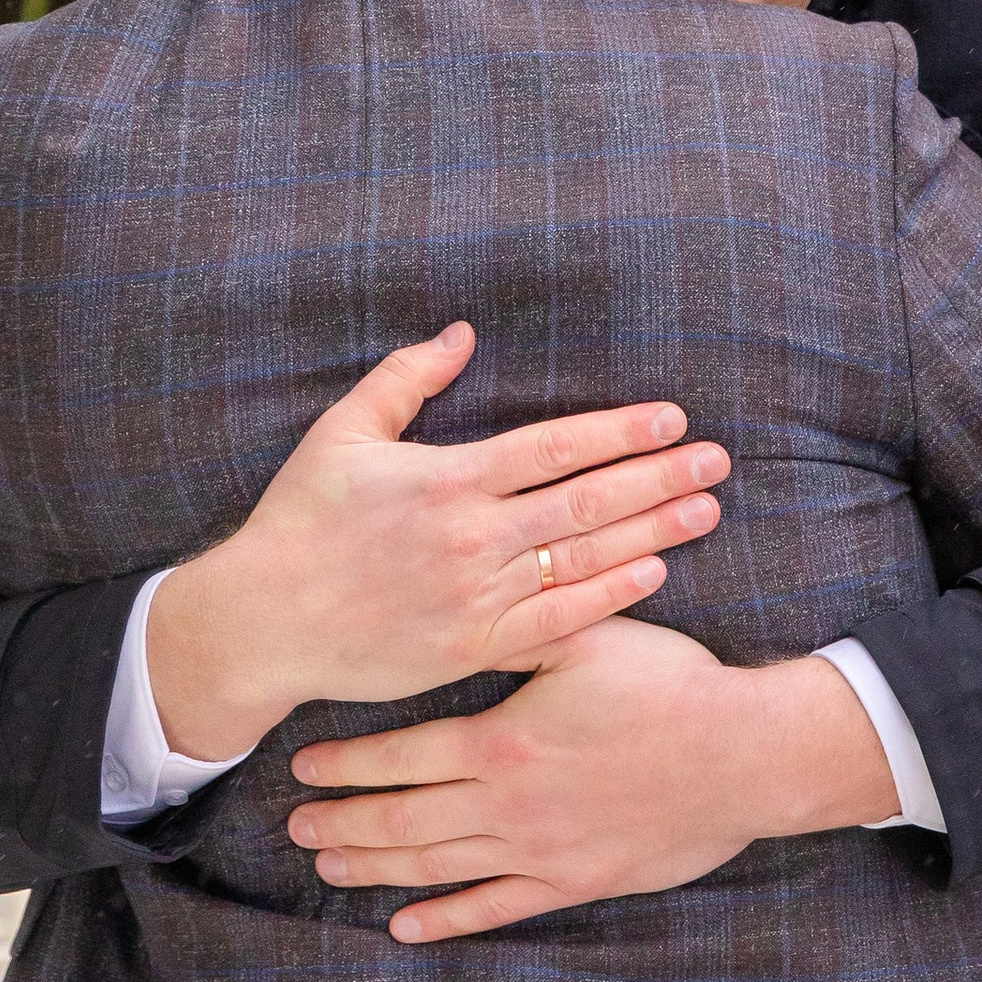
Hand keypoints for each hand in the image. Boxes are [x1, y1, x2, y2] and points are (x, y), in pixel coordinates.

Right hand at [146, 324, 727, 755]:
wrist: (264, 622)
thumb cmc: (300, 520)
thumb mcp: (342, 432)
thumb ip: (405, 378)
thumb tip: (462, 333)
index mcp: (448, 480)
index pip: (555, 447)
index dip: (619, 431)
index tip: (671, 418)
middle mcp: (473, 538)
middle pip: (588, 502)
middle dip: (660, 477)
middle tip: (717, 461)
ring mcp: (478, 597)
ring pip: (585, 560)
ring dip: (654, 533)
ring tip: (705, 510)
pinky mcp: (473, 648)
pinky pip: (558, 621)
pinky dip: (610, 597)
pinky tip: (653, 575)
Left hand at [287, 616, 899, 941]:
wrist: (743, 756)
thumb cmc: (669, 685)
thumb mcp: (590, 638)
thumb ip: (524, 624)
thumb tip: (471, 596)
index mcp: (504, 741)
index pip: (404, 755)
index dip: (348, 763)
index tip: (303, 765)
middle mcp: (508, 804)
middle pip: (404, 820)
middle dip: (344, 822)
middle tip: (295, 824)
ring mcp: (539, 850)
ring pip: (437, 867)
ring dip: (377, 866)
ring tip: (330, 863)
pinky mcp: (573, 881)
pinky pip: (496, 907)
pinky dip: (446, 919)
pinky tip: (404, 926)